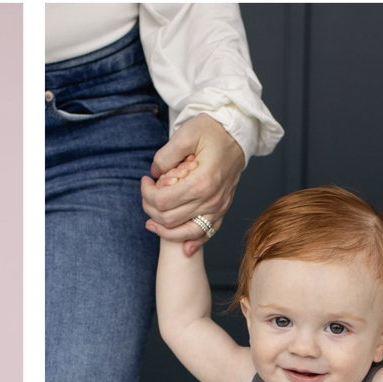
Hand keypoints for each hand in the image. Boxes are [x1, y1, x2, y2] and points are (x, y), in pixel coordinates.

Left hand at [140, 114, 247, 257]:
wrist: (237, 133)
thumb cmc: (212, 131)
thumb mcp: (186, 133)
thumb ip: (166, 155)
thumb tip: (154, 174)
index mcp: (202, 181)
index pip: (163, 201)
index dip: (146, 194)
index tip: (145, 180)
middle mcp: (212, 198)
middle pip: (169, 219)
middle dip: (150, 209)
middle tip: (147, 194)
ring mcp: (219, 206)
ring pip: (186, 232)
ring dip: (164, 230)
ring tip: (151, 222)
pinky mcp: (223, 208)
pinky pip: (208, 232)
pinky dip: (195, 242)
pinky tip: (185, 249)